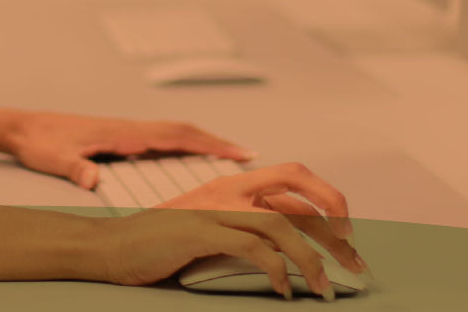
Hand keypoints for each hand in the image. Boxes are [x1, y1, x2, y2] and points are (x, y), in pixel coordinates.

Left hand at [0, 110, 255, 188]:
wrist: (24, 127)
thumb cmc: (40, 143)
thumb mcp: (55, 160)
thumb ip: (75, 168)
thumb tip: (91, 179)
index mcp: (123, 133)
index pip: (175, 136)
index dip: (208, 144)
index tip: (236, 152)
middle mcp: (130, 129)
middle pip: (183, 131)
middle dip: (216, 142)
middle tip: (247, 155)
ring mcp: (126, 131)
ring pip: (174, 133)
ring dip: (202, 142)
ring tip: (229, 156)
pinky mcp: (120, 137)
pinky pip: (161, 140)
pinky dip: (183, 145)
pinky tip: (190, 158)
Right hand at [157, 162, 364, 294]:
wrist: (113, 246)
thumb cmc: (162, 244)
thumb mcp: (210, 226)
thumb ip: (244, 227)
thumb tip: (291, 250)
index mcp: (233, 185)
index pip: (294, 179)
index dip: (327, 201)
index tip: (345, 235)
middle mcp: (228, 189)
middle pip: (296, 194)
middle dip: (333, 228)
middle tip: (353, 263)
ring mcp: (214, 208)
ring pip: (280, 224)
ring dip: (310, 258)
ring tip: (324, 287)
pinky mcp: (200, 232)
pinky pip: (252, 247)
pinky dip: (276, 270)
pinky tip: (284, 289)